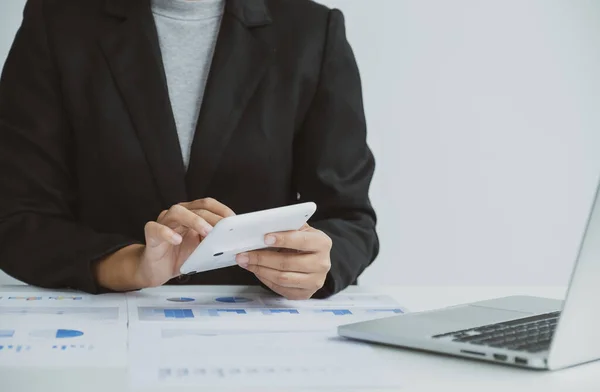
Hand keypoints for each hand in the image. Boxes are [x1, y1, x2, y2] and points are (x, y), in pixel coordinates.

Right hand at [94, 198, 234, 291]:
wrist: (156, 270)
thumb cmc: (179, 255)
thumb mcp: (201, 248)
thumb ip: (213, 240)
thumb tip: (231, 238)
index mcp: (191, 214)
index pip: (207, 204)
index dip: (221, 210)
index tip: (233, 220)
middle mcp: (177, 215)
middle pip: (196, 207)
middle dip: (212, 217)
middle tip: (224, 228)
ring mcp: (163, 222)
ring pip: (177, 212)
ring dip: (194, 220)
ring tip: (206, 231)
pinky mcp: (151, 234)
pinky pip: (156, 228)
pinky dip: (167, 233)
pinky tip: (177, 240)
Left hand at [236, 224, 331, 299]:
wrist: (315, 259)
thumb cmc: (303, 241)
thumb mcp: (300, 229)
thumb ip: (286, 227)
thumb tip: (261, 227)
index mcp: (322, 243)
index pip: (301, 241)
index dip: (282, 239)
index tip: (265, 237)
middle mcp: (322, 264)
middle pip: (287, 262)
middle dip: (262, 258)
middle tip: (244, 253)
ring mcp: (315, 281)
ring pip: (282, 278)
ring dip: (260, 270)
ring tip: (246, 262)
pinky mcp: (305, 294)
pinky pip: (280, 288)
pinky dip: (265, 279)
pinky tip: (256, 270)